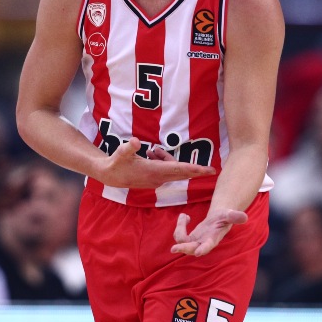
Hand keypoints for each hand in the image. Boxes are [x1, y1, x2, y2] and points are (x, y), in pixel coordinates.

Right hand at [95, 137, 215, 188]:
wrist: (110, 175)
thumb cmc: (116, 163)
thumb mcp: (120, 153)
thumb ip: (129, 147)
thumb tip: (136, 141)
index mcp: (154, 172)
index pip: (179, 170)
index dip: (194, 169)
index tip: (208, 171)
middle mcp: (158, 178)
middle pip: (182, 173)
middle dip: (196, 171)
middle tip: (212, 170)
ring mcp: (157, 180)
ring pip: (172, 169)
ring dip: (168, 159)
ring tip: (152, 151)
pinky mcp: (154, 180)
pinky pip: (166, 170)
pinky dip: (163, 161)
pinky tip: (152, 154)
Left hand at [171, 209, 247, 256]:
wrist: (219, 219)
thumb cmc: (225, 217)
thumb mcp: (230, 214)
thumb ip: (235, 216)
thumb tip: (245, 217)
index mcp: (213, 239)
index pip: (208, 246)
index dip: (203, 249)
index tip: (198, 253)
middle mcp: (203, 243)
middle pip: (191, 249)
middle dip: (183, 249)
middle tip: (174, 248)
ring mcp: (195, 242)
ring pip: (181, 241)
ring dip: (179, 228)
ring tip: (185, 216)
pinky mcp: (189, 239)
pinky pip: (179, 235)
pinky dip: (179, 225)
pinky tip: (185, 216)